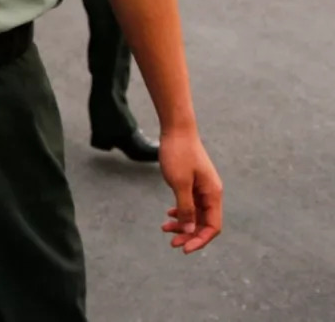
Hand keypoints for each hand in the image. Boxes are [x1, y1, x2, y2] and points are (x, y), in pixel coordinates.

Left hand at [159, 126, 222, 253]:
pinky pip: (190, 203)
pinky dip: (181, 211)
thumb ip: (186, 208)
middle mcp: (211, 193)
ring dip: (183, 224)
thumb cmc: (179, 153)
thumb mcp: (180, 183)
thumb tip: (189, 231)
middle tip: (171, 242)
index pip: (212, 227)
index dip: (200, 240)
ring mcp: (202, 188)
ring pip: (195, 214)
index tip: (184, 248)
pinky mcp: (193, 182)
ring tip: (165, 228)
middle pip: (203, 223)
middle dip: (189, 234)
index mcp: (213, 195)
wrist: (176, 129)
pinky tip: (169, 214)